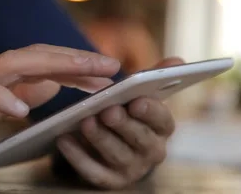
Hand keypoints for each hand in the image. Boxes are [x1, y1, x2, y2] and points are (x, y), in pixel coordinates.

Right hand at [0, 44, 120, 170]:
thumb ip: (20, 95)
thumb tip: (51, 85)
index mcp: (1, 75)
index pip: (45, 64)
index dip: (77, 67)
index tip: (107, 74)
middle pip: (37, 56)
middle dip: (75, 59)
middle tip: (110, 66)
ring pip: (13, 63)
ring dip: (51, 66)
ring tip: (83, 73)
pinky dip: (1, 97)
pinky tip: (21, 109)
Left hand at [56, 57, 183, 189]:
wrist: (109, 145)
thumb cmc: (126, 113)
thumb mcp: (138, 94)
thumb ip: (154, 77)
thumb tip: (177, 61)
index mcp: (161, 128)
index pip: (163, 121)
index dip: (152, 111)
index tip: (137, 100)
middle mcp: (151, 151)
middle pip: (140, 140)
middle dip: (124, 124)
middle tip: (108, 110)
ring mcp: (131, 169)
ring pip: (117, 155)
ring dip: (100, 138)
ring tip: (84, 121)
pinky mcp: (109, 180)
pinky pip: (94, 171)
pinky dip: (78, 157)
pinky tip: (64, 139)